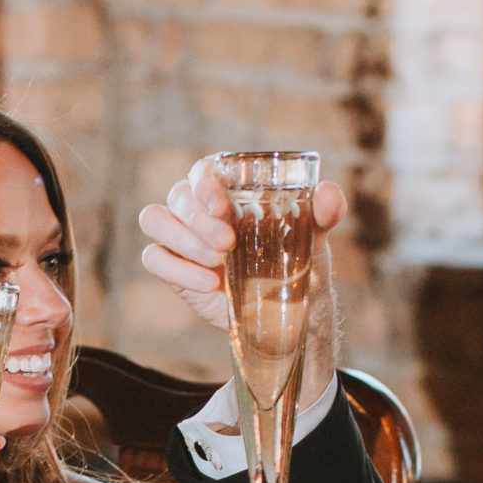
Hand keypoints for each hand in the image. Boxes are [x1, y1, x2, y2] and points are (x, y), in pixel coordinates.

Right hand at [137, 157, 346, 385]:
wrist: (286, 313)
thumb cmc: (295, 264)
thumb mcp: (314, 238)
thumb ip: (324, 213)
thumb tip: (329, 193)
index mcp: (228, 189)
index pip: (203, 170)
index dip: (204, 182)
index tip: (221, 205)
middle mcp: (199, 208)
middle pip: (177, 195)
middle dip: (198, 219)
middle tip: (227, 242)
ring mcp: (182, 237)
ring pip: (154, 219)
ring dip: (182, 238)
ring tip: (216, 261)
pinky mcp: (173, 267)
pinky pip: (153, 257)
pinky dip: (176, 269)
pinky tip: (209, 284)